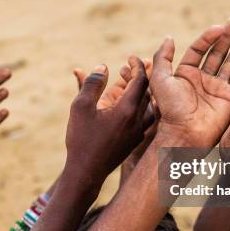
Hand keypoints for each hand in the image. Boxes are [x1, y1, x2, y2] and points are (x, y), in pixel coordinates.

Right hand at [65, 56, 150, 182]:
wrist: (86, 173)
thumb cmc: (81, 139)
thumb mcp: (81, 106)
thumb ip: (92, 83)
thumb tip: (103, 66)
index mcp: (128, 109)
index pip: (141, 81)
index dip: (137, 66)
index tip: (131, 57)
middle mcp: (138, 120)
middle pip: (148, 92)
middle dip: (142, 76)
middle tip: (136, 64)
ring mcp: (138, 132)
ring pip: (149, 106)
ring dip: (143, 91)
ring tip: (135, 82)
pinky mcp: (135, 141)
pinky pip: (145, 118)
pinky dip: (142, 106)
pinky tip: (136, 104)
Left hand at [150, 16, 229, 146]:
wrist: (185, 134)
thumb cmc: (170, 109)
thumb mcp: (160, 80)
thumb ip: (163, 58)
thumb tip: (169, 38)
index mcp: (186, 73)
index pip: (200, 49)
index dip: (209, 36)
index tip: (220, 26)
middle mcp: (202, 78)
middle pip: (218, 52)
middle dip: (229, 35)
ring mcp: (217, 87)